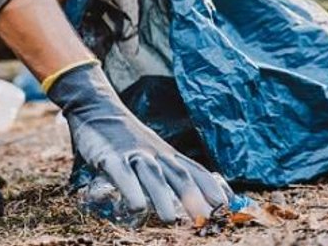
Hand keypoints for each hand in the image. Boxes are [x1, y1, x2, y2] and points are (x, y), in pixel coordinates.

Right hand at [47, 62, 232, 222]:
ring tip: (170, 220)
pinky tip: (137, 208)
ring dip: (163, 198)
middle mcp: (156, 154)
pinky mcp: (110, 157)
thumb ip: (165, 174)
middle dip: (195, 198)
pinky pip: (122, 174)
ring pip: (153, 176)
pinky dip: (130, 190)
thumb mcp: (152, 153)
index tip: (228, 205)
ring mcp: (134, 155)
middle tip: (207, 218)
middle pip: (180, 176)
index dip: (213, 188)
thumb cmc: (127, 138)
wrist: (99, 108)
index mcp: (168, 155)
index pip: (197, 171)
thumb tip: (180, 198)